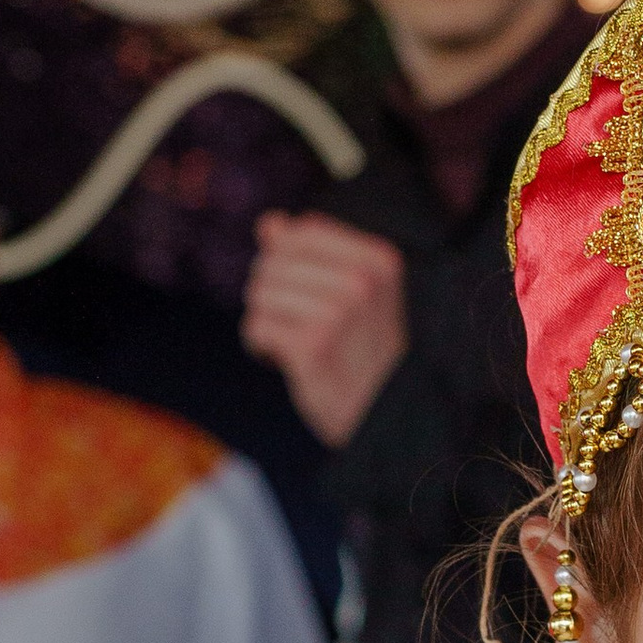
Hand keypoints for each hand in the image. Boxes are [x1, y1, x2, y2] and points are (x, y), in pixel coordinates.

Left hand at [241, 211, 408, 444]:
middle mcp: (362, 281)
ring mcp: (338, 313)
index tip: (296, 288)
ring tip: (288, 342)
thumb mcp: (352, 295)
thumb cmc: (365, 354)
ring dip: (265, 320)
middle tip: (290, 321)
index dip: (285, 256)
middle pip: (275, 261)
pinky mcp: (313, 346)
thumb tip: (270, 223)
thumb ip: (312, 255)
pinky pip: (257, 327)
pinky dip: (259, 345)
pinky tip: (279, 359)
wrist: (386, 419)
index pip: (303, 231)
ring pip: (261, 293)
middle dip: (270, 291)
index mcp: (378, 260)